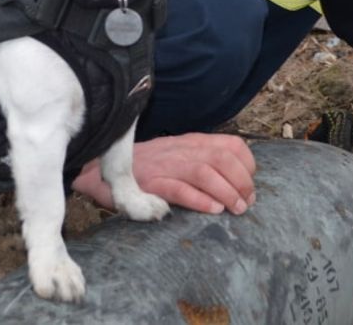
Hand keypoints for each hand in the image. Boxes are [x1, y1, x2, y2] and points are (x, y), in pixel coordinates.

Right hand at [72, 132, 255, 214]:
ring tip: (235, 209)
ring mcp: (166, 165)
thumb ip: (203, 162)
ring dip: (226, 192)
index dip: (247, 165)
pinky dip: (200, 199)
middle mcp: (182, 150)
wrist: (102, 168)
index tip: (250, 185)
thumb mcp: (179, 156)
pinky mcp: (151, 183)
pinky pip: (179, 188)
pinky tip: (213, 210)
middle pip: (222, 158)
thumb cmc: (146, 166)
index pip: (231, 145)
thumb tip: (236, 181)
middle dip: (242, 181)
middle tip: (246, 203)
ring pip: (205, 172)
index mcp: (192, 142)